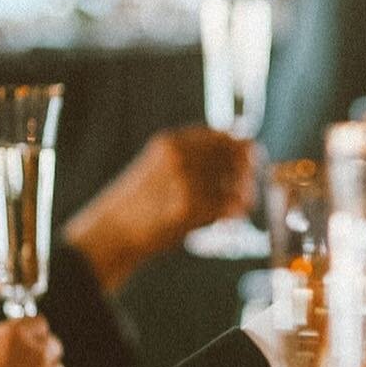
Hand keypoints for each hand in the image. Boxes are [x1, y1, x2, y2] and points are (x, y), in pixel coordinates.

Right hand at [64, 127, 257, 292]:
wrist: (112, 230)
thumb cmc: (140, 201)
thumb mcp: (160, 164)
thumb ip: (194, 154)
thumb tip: (241, 138)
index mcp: (172, 141)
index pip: (224, 136)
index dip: (243, 148)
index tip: (252, 160)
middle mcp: (179, 156)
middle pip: (235, 159)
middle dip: (249, 175)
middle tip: (249, 190)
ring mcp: (184, 181)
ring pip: (236, 185)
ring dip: (245, 197)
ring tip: (241, 207)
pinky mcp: (188, 208)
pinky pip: (228, 207)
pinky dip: (236, 214)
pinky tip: (230, 220)